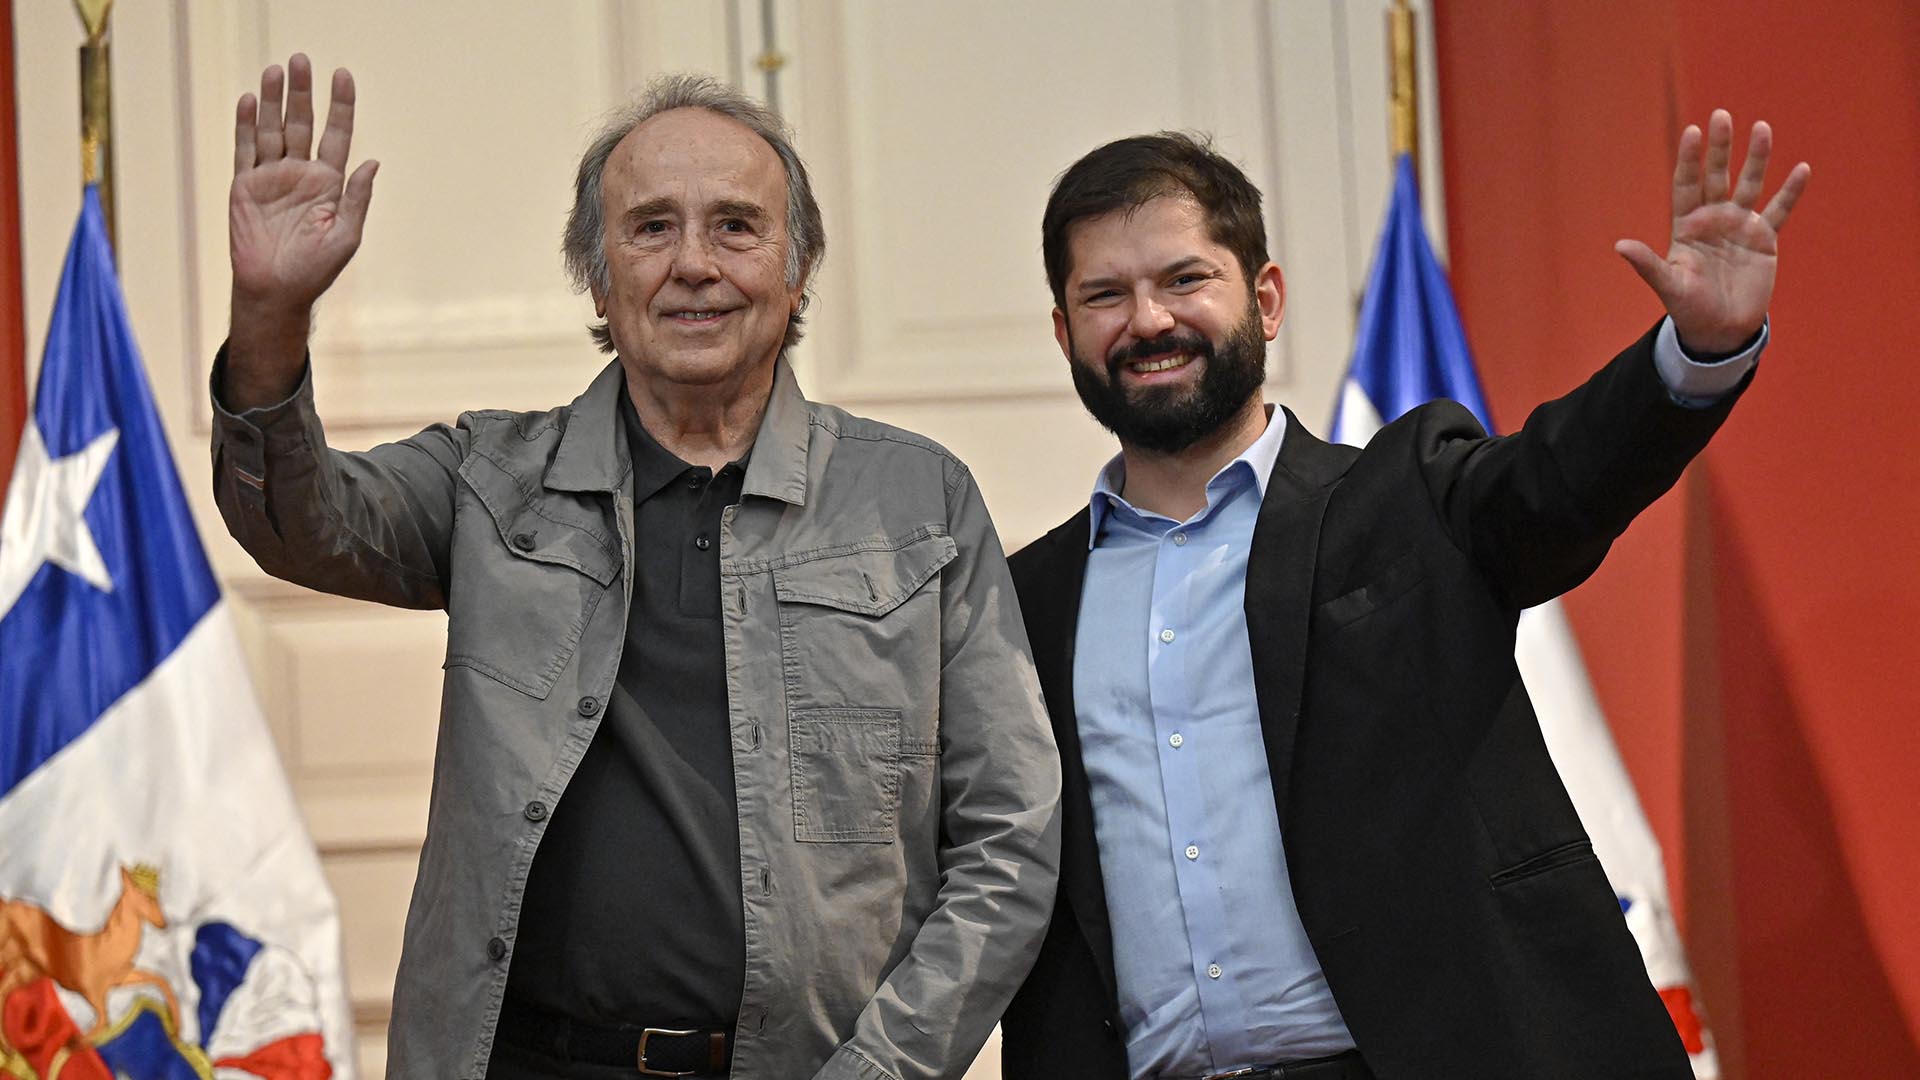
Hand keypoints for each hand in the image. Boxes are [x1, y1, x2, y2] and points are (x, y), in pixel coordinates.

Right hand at [226, 54, 377, 404]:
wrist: (275, 291)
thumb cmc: (315, 269)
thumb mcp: (345, 234)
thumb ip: (357, 198)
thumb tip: (373, 162)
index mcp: (329, 184)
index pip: (337, 135)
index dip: (341, 106)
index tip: (343, 76)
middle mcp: (300, 174)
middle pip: (302, 124)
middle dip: (302, 93)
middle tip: (302, 60)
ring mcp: (271, 178)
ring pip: (272, 130)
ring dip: (273, 101)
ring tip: (276, 70)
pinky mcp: (244, 186)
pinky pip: (245, 150)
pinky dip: (247, 125)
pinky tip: (251, 100)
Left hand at [1615, 110, 1809, 354]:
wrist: (1720, 330)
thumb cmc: (1688, 308)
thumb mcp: (1668, 285)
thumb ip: (1648, 264)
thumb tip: (1619, 246)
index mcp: (1686, 225)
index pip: (1686, 184)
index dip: (1689, 159)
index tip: (1691, 132)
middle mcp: (1713, 219)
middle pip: (1716, 176)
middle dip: (1719, 148)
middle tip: (1721, 116)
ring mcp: (1739, 226)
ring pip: (1749, 184)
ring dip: (1756, 158)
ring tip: (1761, 127)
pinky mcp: (1764, 239)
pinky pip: (1779, 210)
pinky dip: (1790, 191)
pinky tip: (1802, 168)